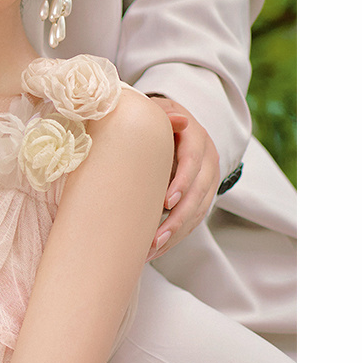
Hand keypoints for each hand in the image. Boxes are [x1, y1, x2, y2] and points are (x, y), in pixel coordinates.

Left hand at [144, 96, 220, 257]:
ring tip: (152, 250)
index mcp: (197, 138)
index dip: (182, 182)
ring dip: (176, 233)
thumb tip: (178, 120)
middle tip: (155, 238)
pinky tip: (158, 248)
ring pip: (198, 211)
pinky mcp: (204, 195)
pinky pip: (195, 219)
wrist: (178, 124)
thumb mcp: (160, 111)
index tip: (166, 202)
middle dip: (178, 218)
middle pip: (198, 193)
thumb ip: (165, 115)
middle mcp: (209, 160)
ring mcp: (209, 180)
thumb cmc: (159, 119)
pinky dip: (177, 235)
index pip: (193, 161)